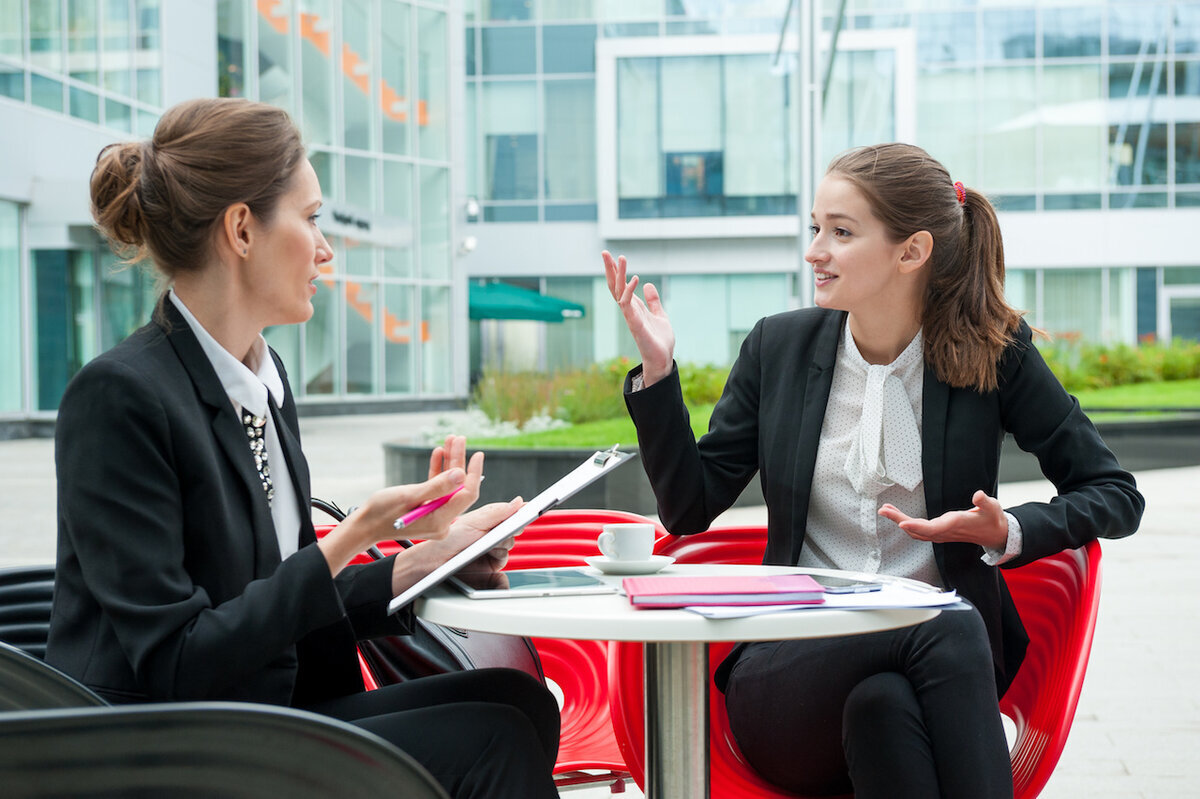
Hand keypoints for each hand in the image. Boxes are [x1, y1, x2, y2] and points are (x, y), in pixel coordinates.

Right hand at [316, 436, 483, 576]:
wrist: (364, 525)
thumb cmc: (382, 512)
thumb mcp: (409, 496)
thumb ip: (437, 486)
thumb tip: (462, 474)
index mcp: (440, 520)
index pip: (467, 494)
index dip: (473, 473)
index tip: (477, 454)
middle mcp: (441, 521)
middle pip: (458, 487)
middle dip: (460, 461)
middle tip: (458, 439)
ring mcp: (435, 516)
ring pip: (449, 485)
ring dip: (449, 463)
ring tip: (450, 441)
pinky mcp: (427, 509)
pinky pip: (438, 488)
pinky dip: (438, 471)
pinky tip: (438, 453)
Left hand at [393, 497, 524, 596]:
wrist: (436, 562)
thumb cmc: (450, 539)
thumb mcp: (475, 522)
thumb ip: (498, 512)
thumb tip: (519, 502)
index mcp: (487, 519)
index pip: (509, 513)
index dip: (520, 512)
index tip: (531, 509)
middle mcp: (491, 533)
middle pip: (513, 529)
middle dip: (510, 529)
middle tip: (505, 528)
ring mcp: (491, 549)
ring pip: (509, 544)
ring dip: (503, 544)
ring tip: (490, 544)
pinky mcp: (491, 565)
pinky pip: (505, 560)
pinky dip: (501, 557)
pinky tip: (492, 555)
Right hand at [603, 250, 674, 385]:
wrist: (663, 359)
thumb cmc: (660, 341)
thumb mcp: (660, 315)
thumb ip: (654, 301)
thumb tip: (648, 285)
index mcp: (635, 307)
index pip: (621, 286)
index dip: (616, 272)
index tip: (612, 256)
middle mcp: (629, 310)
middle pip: (615, 286)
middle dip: (610, 270)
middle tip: (605, 252)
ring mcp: (630, 316)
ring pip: (619, 292)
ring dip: (618, 275)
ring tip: (620, 258)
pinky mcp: (635, 324)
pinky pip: (628, 305)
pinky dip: (629, 291)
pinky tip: (635, 278)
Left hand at [879, 490, 1008, 549]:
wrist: (994, 534)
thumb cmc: (991, 519)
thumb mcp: (992, 507)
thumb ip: (985, 502)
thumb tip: (978, 495)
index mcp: (955, 524)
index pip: (932, 528)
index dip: (916, 526)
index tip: (902, 524)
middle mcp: (944, 531)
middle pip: (918, 530)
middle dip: (899, 520)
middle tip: (883, 510)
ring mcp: (940, 533)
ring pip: (916, 531)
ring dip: (899, 521)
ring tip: (885, 510)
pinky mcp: (939, 532)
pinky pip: (919, 530)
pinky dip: (906, 523)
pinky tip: (898, 516)